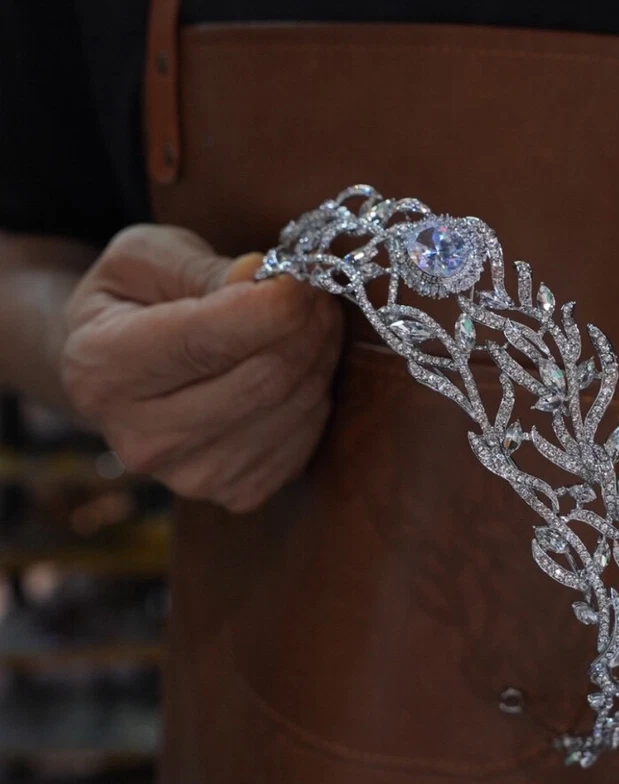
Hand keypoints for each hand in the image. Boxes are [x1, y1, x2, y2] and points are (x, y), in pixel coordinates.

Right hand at [59, 224, 342, 511]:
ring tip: (315, 320)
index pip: (204, 343)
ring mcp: (191, 477)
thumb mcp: (146, 259)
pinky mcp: (236, 494)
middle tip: (318, 292)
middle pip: (260, 380)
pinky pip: (304, 440)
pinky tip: (303, 366)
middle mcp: (142, 439)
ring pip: (291, 409)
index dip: (270, 310)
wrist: (123, 374)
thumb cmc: (135, 303)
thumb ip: (201, 268)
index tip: (301, 278)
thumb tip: (260, 279)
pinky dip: (316, 396)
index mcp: (102, 369)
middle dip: (306, 327)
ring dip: (320, 357)